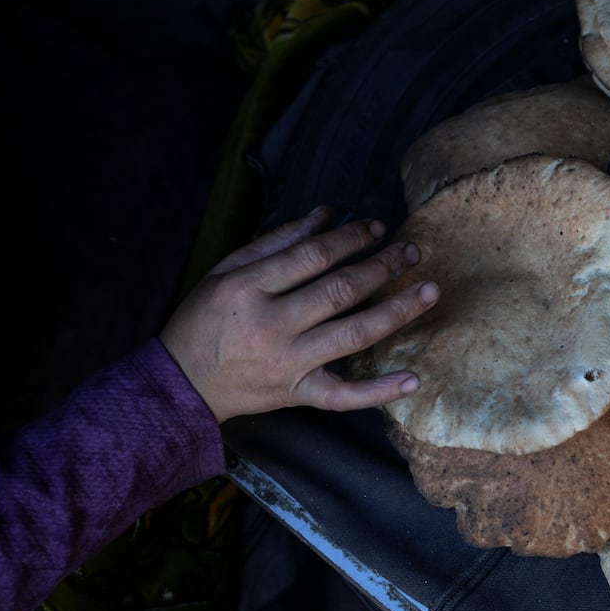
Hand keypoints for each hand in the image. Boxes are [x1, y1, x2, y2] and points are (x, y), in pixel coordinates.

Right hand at [161, 206, 438, 421]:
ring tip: (429, 290)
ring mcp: (286, 363)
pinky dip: (379, 391)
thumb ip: (278, 240)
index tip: (378, 227)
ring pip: (352, 335)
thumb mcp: (228, 269)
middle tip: (412, 250)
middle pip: (340, 290)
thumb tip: (328, 214)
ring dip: (396, 312)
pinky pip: (343, 397)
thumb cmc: (204, 319)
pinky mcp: (295, 394)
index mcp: (249, 287)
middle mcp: (271, 325)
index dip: (352, 238)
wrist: (180, 383)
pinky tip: (414, 379)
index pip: (314, 255)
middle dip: (382, 267)